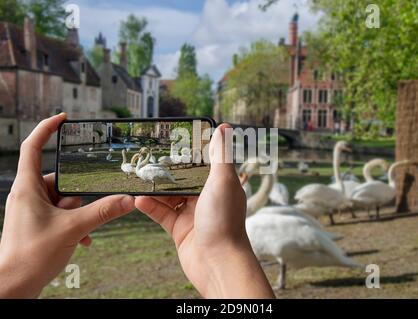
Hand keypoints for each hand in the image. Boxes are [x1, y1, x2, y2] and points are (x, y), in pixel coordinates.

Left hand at [0, 113, 135, 297]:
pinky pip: (61, 214)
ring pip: (64, 200)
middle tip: (79, 215)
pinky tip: (82, 239)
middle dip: (77, 197)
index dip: (47, 128)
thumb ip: (103, 211)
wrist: (13, 286)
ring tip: (80, 233)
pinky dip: (74, 224)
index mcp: (27, 187)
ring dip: (78, 214)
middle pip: (60, 180)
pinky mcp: (38, 222)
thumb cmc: (30, 256)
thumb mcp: (73, 229)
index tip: (64, 118)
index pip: (33, 147)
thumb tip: (127, 199)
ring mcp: (32, 209)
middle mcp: (28, 195)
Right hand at [135, 123, 273, 297]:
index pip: (204, 163)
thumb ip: (221, 155)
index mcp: (220, 185)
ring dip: (155, 189)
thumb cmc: (224, 220)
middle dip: (167, 171)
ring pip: (170, 196)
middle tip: (148, 158)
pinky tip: (138, 199)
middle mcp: (206, 199)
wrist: (217, 262)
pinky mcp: (179, 229)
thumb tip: (224, 127)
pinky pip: (162, 214)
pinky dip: (150, 207)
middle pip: (183, 180)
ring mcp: (192, 214)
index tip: (173, 141)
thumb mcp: (222, 181)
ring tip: (138, 177)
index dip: (190, 153)